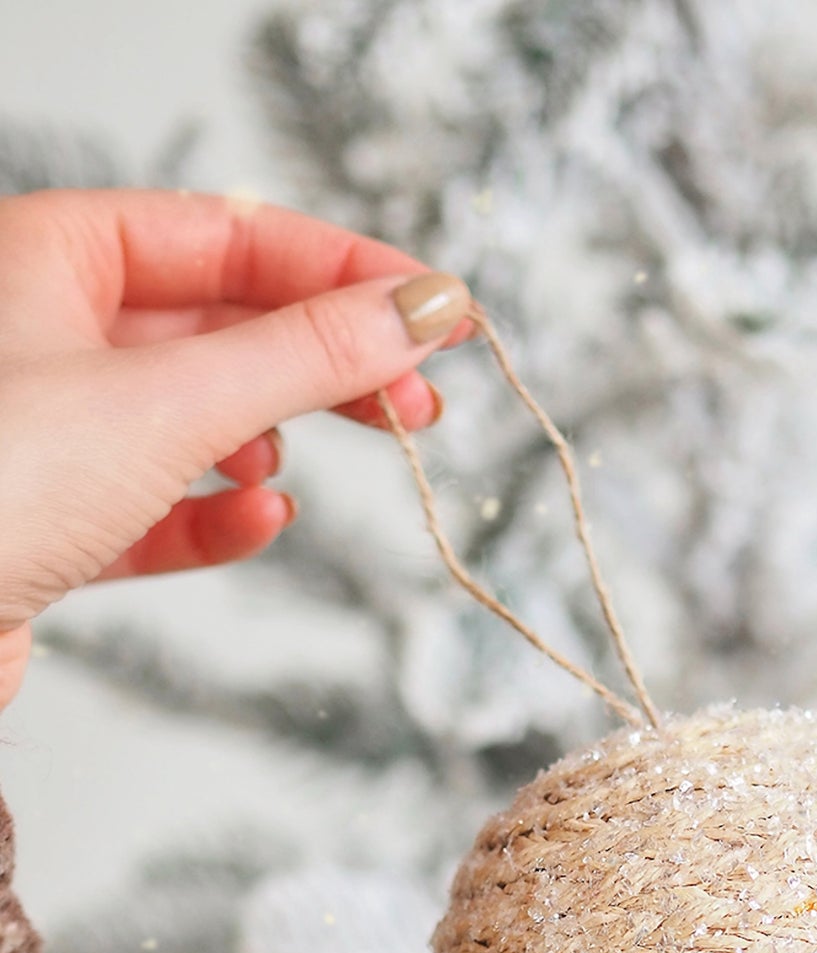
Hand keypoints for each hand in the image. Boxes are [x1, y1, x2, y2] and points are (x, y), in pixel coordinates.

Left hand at [0, 187, 473, 710]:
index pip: (234, 235)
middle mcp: (47, 328)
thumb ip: (303, 356)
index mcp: (54, 254)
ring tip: (305, 471)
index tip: (437, 309)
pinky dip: (218, 513)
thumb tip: (414, 312)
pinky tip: (259, 521)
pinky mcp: (52, 521)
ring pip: (196, 415)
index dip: (346, 271)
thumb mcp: (170, 400)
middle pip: (224, 324)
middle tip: (416, 402)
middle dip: (322, 366)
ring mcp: (49, 427)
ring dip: (266, 443)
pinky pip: (161, 502)